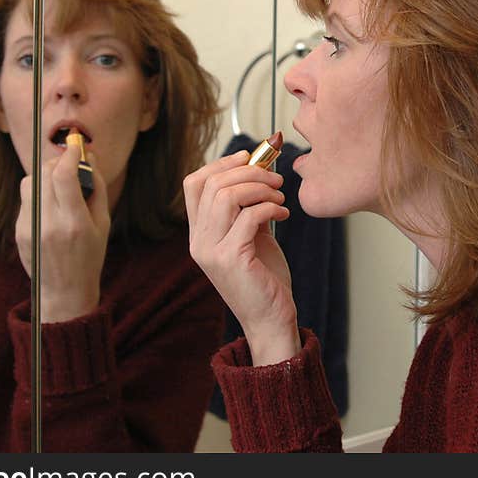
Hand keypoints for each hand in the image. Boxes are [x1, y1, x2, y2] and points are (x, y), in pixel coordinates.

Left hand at [16, 144, 110, 322]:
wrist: (64, 290)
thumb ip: (97, 188)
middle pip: (46, 174)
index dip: (70, 155)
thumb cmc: (89, 256)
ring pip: (31, 182)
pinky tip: (51, 204)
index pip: (65, 176)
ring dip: (46, 174)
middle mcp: (49, 224)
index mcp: (75, 223)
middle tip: (70, 162)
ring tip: (59, 183)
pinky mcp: (19, 230)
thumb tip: (89, 157)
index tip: (76, 146)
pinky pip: (26, 198)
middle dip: (58, 161)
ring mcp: (30, 227)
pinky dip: (39, 192)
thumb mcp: (103, 224)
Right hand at [183, 150, 300, 364]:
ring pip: (227, 196)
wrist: (271, 320)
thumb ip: (248, 207)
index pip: (193, 184)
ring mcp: (211, 251)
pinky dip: (271, 207)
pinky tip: (284, 215)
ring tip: (280, 197)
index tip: (249, 157)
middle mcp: (198, 241)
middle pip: (213, 184)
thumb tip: (260, 170)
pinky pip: (249, 216)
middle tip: (276, 178)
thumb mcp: (253, 236)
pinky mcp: (231, 259)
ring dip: (260, 188)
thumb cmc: (264, 278)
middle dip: (249, 172)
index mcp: (199, 234)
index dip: (221, 163)